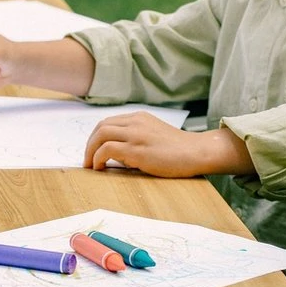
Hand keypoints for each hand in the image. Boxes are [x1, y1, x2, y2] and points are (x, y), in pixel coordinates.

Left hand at [84, 115, 253, 176]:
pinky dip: (98, 158)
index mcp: (140, 118)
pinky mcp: (136, 150)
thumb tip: (116, 154)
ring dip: (90, 151)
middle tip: (88, 159)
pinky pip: (107, 150)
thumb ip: (137, 137)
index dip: (96, 137)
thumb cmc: (179, 149)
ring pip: (100, 135)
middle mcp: (135, 122)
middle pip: (100, 127)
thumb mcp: (155, 134)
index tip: (94, 150)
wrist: (197, 152)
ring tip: (91, 165)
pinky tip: (100, 168)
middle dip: (89, 144)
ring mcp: (135, 135)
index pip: (108, 122)